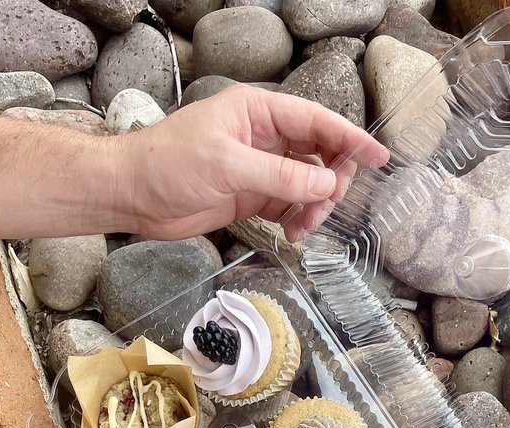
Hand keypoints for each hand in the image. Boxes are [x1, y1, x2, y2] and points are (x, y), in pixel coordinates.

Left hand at [118, 85, 388, 243]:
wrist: (132, 194)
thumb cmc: (168, 163)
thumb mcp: (227, 165)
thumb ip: (279, 177)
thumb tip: (324, 185)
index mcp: (258, 112)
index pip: (316, 121)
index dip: (349, 138)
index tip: (377, 156)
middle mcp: (263, 137)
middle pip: (318, 155)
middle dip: (329, 181)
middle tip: (325, 206)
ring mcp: (259, 168)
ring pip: (306, 185)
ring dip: (313, 207)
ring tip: (302, 227)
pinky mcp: (251, 196)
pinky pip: (289, 206)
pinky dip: (297, 220)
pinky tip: (291, 234)